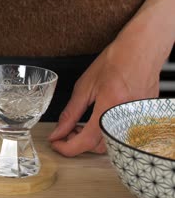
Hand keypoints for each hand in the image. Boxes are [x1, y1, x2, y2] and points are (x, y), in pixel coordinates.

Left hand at [48, 0, 174, 156]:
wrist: (142, 50)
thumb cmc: (115, 62)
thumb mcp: (85, 86)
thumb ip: (71, 112)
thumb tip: (58, 131)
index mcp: (109, 106)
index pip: (86, 140)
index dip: (67, 147)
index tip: (55, 143)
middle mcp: (125, 116)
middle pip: (98, 147)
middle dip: (77, 143)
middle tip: (65, 131)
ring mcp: (137, 119)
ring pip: (110, 145)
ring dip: (91, 141)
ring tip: (79, 126)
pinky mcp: (142, 119)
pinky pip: (120, 136)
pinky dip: (104, 134)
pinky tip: (95, 122)